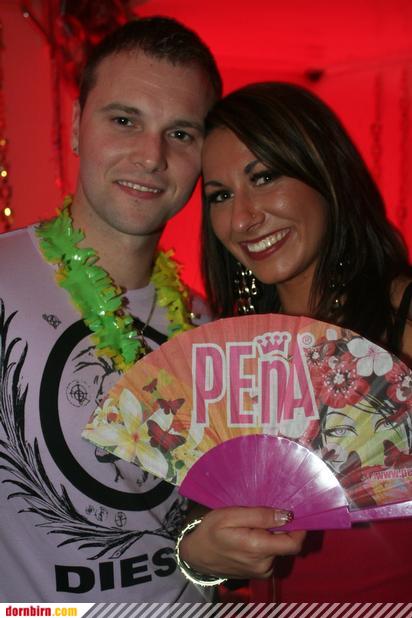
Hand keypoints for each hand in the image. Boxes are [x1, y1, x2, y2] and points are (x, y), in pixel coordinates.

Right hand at [179, 506, 305, 579]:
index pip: (294, 543)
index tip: (295, 511)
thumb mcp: (231, 515)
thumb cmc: (211, 530)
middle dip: (282, 528)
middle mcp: (265, 564)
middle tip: (265, 514)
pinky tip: (252, 535)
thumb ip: (260, 516)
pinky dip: (267, 544)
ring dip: (273, 536)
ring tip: (253, 525)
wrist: (197, 555)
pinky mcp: (260, 573)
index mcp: (258, 549)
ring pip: (279, 549)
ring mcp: (262, 571)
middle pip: (287, 544)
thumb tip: (287, 516)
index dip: (300, 528)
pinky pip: (272, 555)